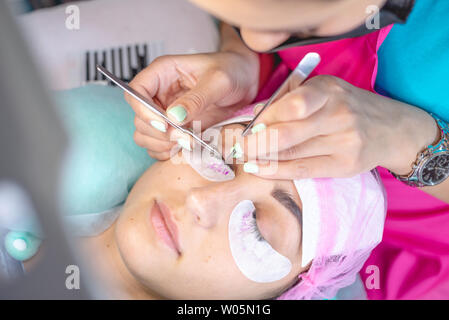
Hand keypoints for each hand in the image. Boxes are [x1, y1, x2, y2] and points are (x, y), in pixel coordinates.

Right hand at [125, 51, 258, 159]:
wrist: (245, 81)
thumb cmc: (232, 71)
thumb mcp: (219, 81)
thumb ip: (197, 98)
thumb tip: (173, 118)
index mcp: (163, 73)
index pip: (135, 92)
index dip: (144, 111)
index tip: (165, 125)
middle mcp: (158, 94)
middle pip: (139, 119)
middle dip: (160, 134)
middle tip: (186, 138)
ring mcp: (164, 113)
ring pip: (145, 135)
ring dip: (163, 145)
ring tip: (189, 143)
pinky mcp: (174, 129)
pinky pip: (158, 146)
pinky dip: (168, 152)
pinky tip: (186, 148)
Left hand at [236, 75, 438, 178]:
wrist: (389, 129)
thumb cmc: (345, 107)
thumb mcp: (323, 92)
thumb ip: (290, 99)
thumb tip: (254, 115)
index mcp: (329, 90)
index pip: (292, 105)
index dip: (265, 118)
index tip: (247, 127)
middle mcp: (339, 114)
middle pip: (289, 133)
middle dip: (257, 143)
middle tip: (236, 148)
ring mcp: (345, 141)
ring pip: (294, 153)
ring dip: (262, 158)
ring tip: (243, 158)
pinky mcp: (346, 164)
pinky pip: (304, 169)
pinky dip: (277, 171)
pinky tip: (259, 170)